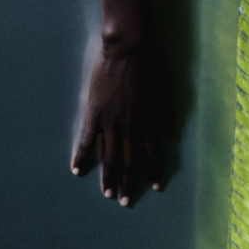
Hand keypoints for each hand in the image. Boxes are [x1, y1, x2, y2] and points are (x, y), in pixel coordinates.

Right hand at [71, 36, 173, 204]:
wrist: (129, 47)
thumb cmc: (152, 65)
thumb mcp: (167, 91)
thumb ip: (167, 116)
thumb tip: (170, 137)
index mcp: (150, 122)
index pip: (153, 154)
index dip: (154, 171)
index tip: (155, 186)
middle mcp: (130, 126)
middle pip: (130, 161)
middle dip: (130, 183)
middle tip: (126, 201)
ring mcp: (111, 121)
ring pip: (110, 156)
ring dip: (109, 177)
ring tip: (108, 194)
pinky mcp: (94, 112)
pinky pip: (88, 140)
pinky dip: (83, 157)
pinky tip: (77, 170)